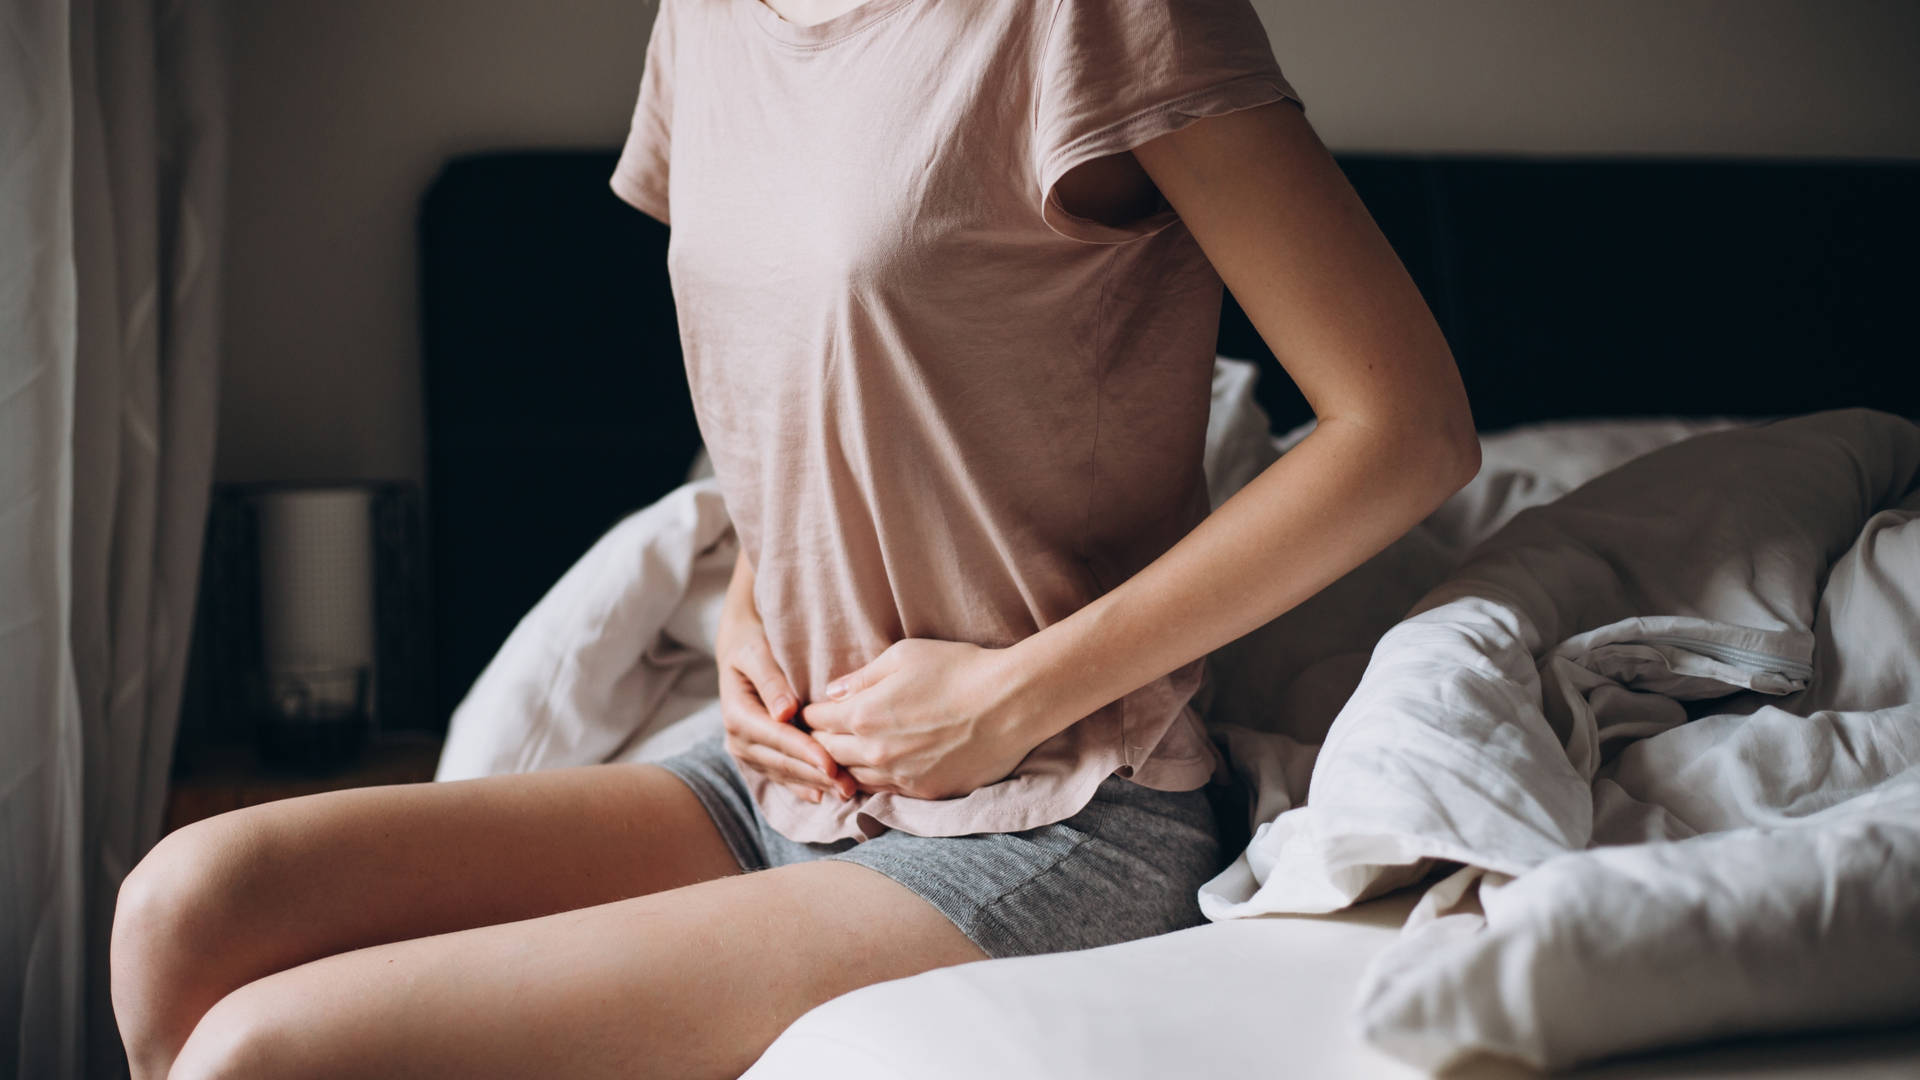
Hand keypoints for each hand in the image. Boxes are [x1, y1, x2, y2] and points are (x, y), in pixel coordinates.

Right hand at [716, 621, 856, 803]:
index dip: (805, 752)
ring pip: (786, 774)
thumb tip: (785, 712)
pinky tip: (825, 794)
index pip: (778, 738)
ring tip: (847, 791)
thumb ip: (771, 681)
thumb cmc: (751, 644)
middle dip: (817, 775)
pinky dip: (805, 785)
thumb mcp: (756, 652)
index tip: (831, 764)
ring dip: (816, 783)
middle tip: (850, 786)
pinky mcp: (758, 756)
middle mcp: (738, 739)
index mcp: (737, 714)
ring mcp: (747, 751)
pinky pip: (783, 775)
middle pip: (784, 762)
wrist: (738, 649)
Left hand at [799, 639, 1043, 800]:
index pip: (816, 721)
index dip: (809, 715)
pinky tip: (877, 769)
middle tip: (817, 737)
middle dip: (819, 743)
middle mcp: (875, 752)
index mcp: (863, 715)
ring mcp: (901, 778)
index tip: (810, 712)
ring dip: (844, 767)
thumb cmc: (959, 669)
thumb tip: (833, 692)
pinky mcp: (926, 793)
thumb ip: (862, 677)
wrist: (1011, 703)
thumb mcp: (904, 656)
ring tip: (841, 756)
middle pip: (827, 754)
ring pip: (853, 779)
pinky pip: (886, 793)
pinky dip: (875, 781)